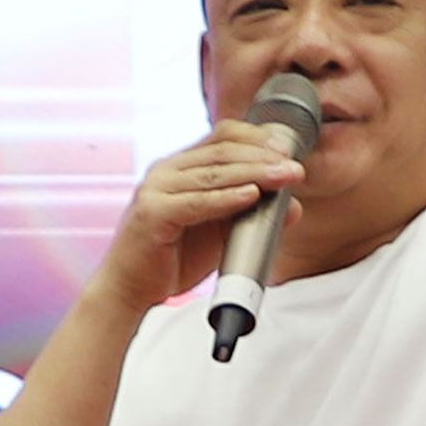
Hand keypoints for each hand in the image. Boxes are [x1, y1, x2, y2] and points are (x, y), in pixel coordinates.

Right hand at [93, 115, 309, 316]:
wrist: (130, 289)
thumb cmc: (172, 259)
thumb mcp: (221, 233)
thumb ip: (252, 216)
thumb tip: (294, 207)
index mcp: (181, 166)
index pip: (223, 136)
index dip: (258, 138)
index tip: (289, 151)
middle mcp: (166, 170)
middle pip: (222, 150)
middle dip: (264, 157)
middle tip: (295, 169)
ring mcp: (156, 189)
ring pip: (213, 173)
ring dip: (254, 173)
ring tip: (284, 178)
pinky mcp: (152, 213)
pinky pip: (196, 201)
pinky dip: (226, 198)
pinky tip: (251, 195)